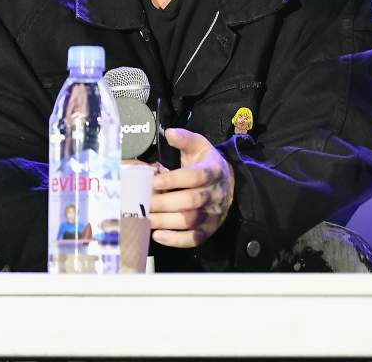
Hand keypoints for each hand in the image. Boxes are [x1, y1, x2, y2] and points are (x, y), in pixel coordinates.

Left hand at [149, 128, 234, 247]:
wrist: (228, 184)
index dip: (174, 180)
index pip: (195, 177)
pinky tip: (158, 235)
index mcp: (212, 171)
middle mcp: (215, 194)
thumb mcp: (199, 147)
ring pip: (190, 221)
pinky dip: (176, 240)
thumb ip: (185, 139)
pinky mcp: (208, 230)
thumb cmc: (206, 165)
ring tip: (146, 218)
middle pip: (191, 201)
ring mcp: (212, 214)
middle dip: (165, 203)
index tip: (153, 181)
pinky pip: (194, 239)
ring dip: (166, 221)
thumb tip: (169, 132)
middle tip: (143, 203)